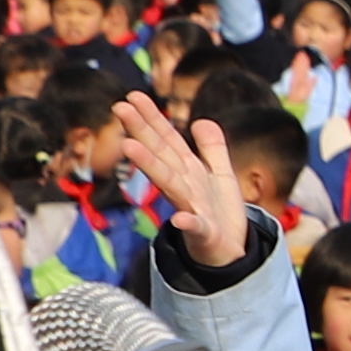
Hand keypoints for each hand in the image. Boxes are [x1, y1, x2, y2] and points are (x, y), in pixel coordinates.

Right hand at [104, 92, 252, 270]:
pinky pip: (196, 228)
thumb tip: (201, 120)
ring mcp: (191, 210)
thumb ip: (212, 148)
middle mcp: (184, 187)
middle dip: (142, 131)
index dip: (152, 117)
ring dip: (150, 166)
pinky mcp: (204, 234)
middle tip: (119, 107)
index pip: (168, 139)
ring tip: (130, 147)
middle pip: (162, 155)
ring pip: (170, 184)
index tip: (133, 96)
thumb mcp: (221, 175)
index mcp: (188, 171)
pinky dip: (188, 223)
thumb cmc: (220, 214)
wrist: (231, 254)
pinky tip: (180, 219)